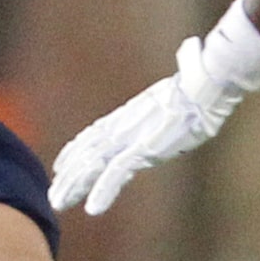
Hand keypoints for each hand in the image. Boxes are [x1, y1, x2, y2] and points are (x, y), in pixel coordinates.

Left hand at [48, 64, 233, 218]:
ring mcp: (132, 137)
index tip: (60, 166)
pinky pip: (117, 173)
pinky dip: (103, 190)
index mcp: (130, 114)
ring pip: (93, 164)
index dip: (75, 150)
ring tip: (58, 203)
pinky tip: (92, 208)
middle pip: (87, 152)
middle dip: (69, 175)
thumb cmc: (201, 80)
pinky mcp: (144, 148)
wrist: (206, 82)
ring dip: (75, 185)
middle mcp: (124, 126)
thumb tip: (191, 52)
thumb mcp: (184, 84)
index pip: (94, 134)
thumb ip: (179, 75)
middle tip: (53, 197)